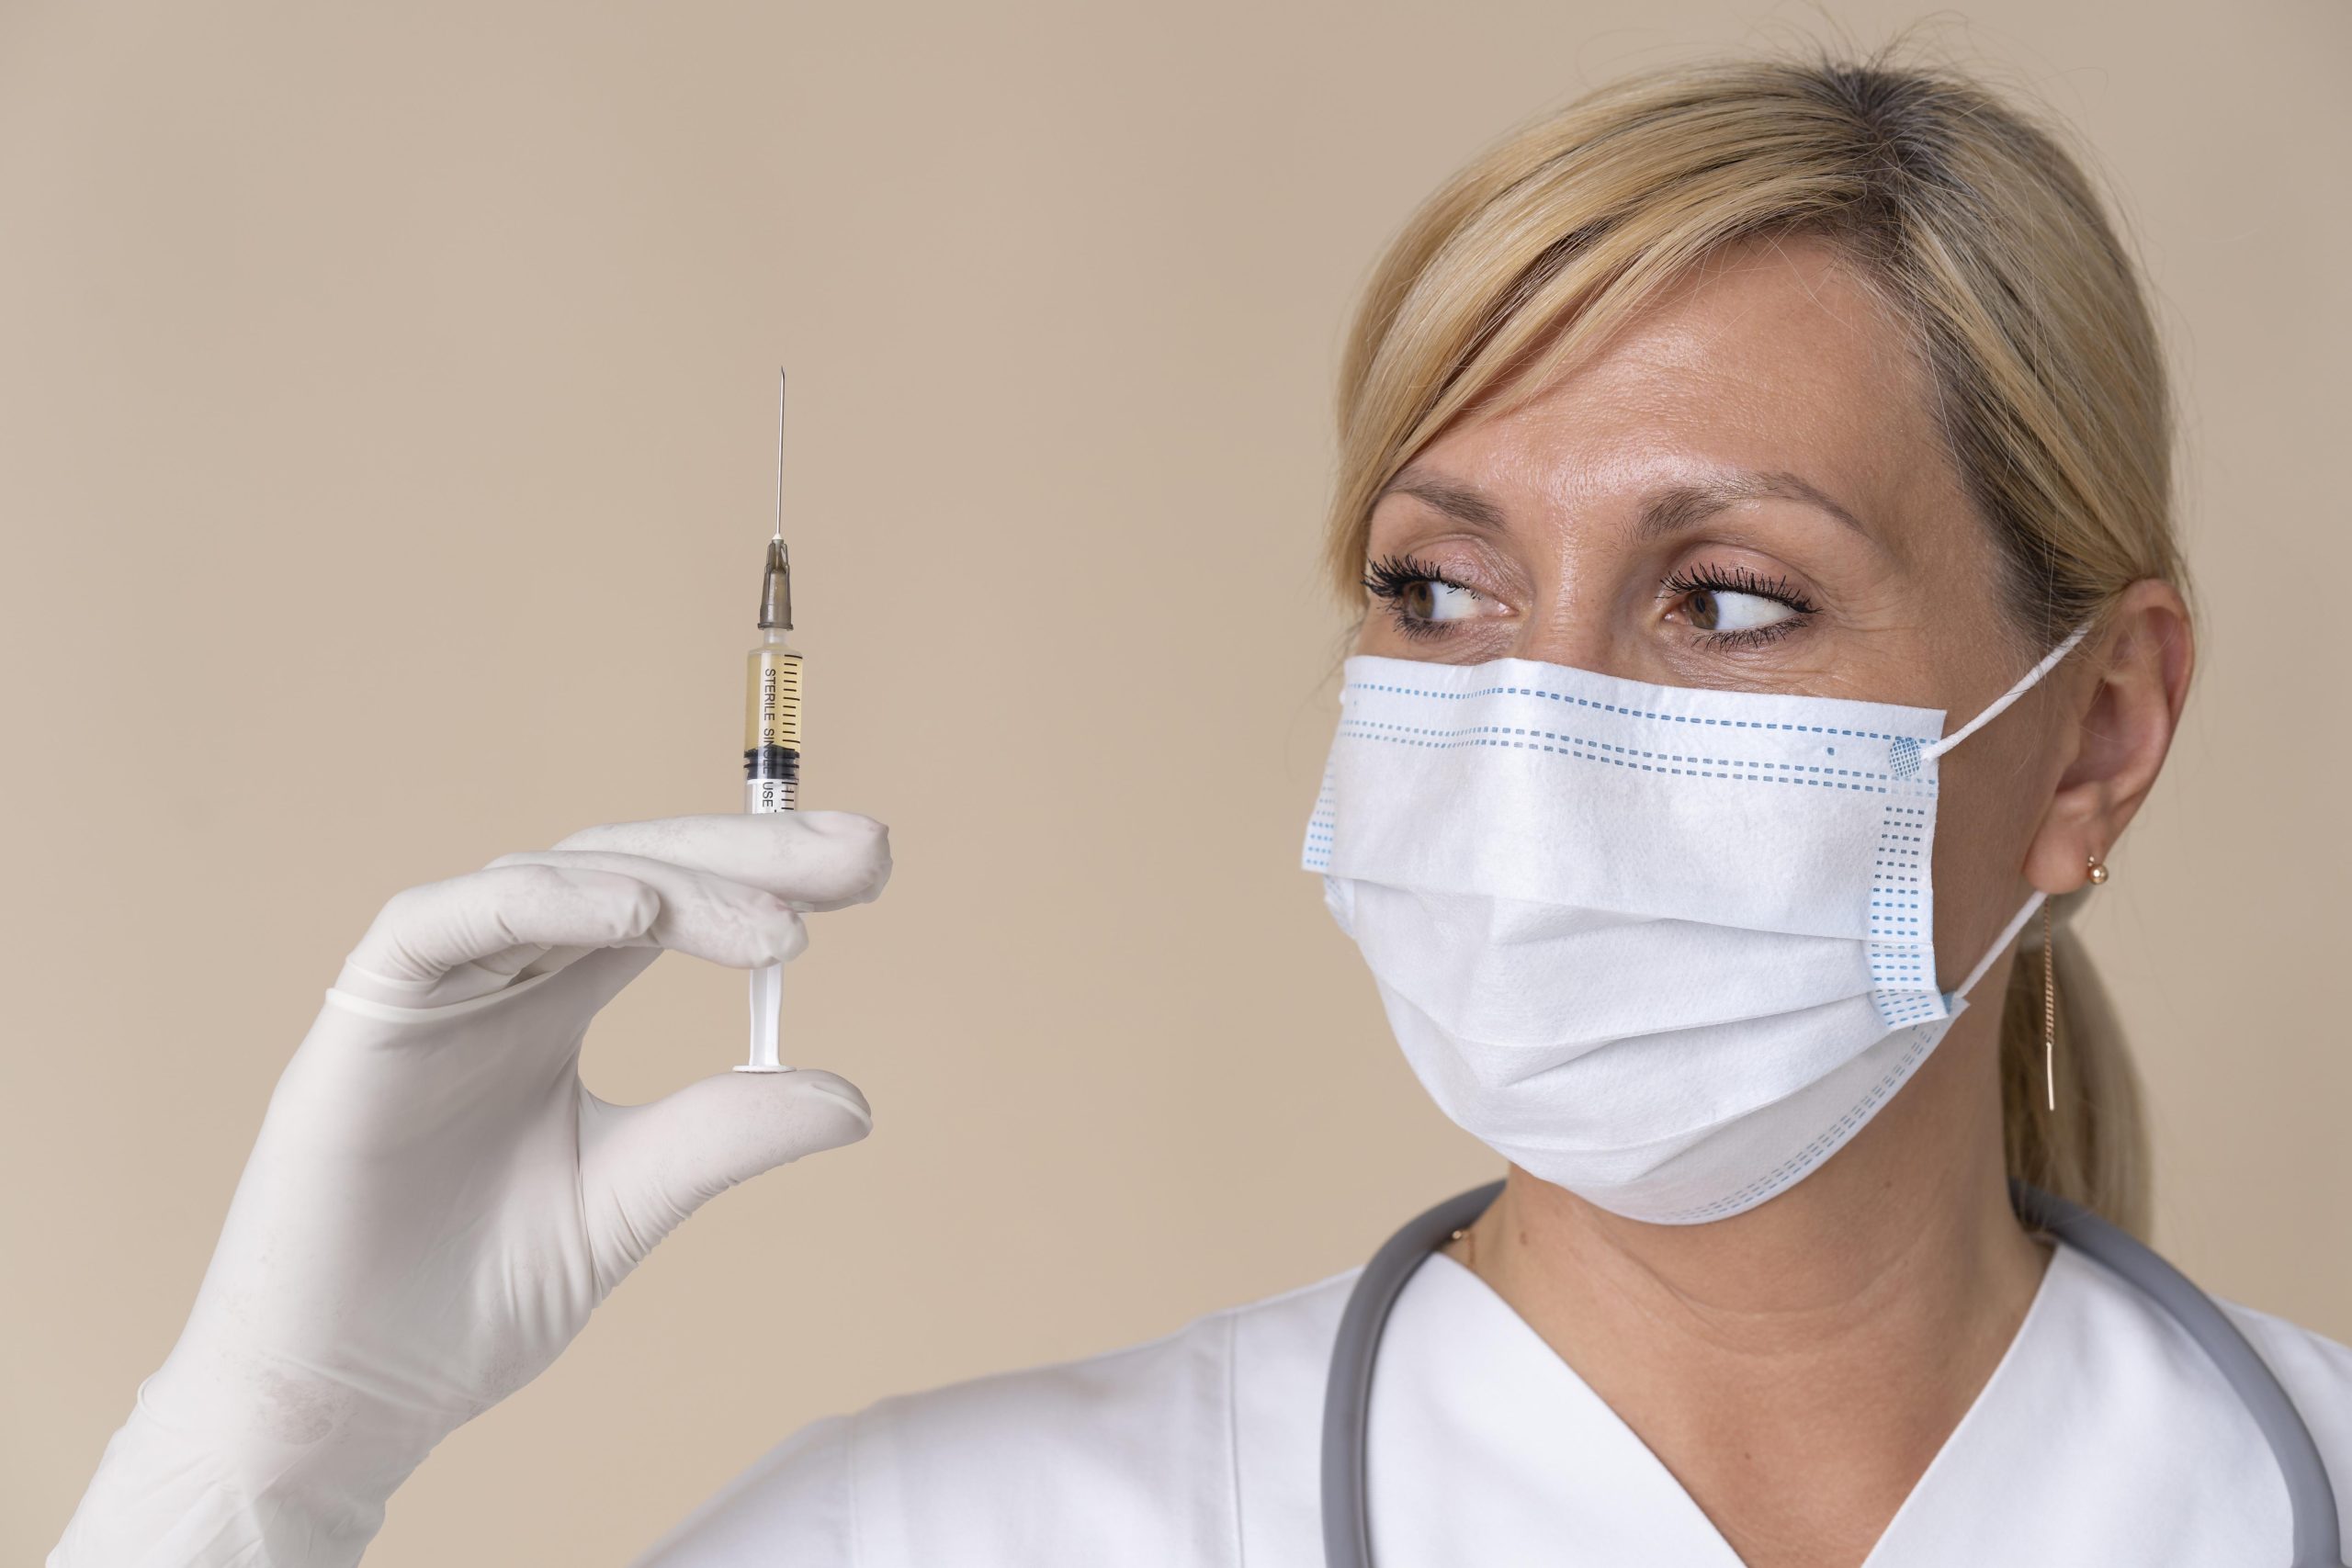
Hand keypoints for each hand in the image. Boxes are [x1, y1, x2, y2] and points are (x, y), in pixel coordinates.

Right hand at [51, 812, 891, 1567]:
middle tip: (865, 855)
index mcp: (558, 1002)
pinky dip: (545, 901)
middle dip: (751, 854)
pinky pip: (449, 920)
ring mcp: (434, 985)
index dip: (767, 874)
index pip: (673, 902)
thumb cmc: (470, 1301)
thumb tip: (857, 1099)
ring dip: (675, 885)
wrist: (348, 1397)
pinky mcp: (367, 1010)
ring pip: (560, 877)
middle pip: (634, 868)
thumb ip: (724, 1136)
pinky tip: (639, 914)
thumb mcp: (627, 1201)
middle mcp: (501, 974)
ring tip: (779, 923)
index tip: (872, 870)